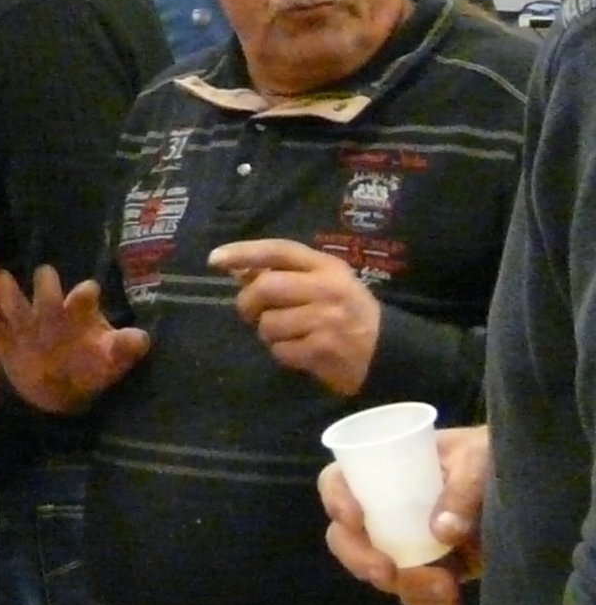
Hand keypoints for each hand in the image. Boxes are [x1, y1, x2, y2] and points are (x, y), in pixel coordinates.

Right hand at [0, 266, 149, 414]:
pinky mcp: (6, 347)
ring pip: (13, 303)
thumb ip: (125, 347)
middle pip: (45, 290)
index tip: (88, 293)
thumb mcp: (112, 360)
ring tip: (4, 279)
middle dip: (46, 286)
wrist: (62, 394)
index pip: (83, 295)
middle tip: (46, 277)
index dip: (85, 294)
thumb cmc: (91, 367)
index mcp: (78, 312)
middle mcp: (50, 312)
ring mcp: (25, 328)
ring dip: (9, 292)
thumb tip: (142, 338)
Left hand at [209, 239, 380, 395]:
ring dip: (268, 333)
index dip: (243, 252)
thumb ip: (287, 274)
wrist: (389, 354)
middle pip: (265, 287)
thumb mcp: (325, 284)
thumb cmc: (349, 313)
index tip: (214, 259)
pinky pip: (281, 351)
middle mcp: (327, 289)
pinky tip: (300, 352)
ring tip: (288, 335)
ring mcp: (327, 320)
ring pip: (269, 323)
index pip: (278, 250)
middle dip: (249, 303)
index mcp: (327, 267)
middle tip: (251, 313)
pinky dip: (282, 354)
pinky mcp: (324, 350)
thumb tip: (236, 270)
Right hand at [321, 425, 486, 604]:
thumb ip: (461, 490)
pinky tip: (452, 603)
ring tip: (446, 588)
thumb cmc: (490, 454)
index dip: (335, 500)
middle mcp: (384, 508)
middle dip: (359, 558)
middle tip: (385, 572)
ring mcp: (407, 542)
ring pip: (380, 571)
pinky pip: (415, 594)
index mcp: (381, 469)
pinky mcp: (434, 568)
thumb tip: (442, 532)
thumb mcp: (476, 458)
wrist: (530, 483)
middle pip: (346, 537)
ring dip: (405, 586)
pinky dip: (428, 604)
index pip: (338, 482)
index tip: (355, 518)